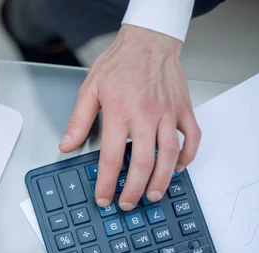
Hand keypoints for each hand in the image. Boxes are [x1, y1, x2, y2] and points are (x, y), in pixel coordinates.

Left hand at [59, 25, 200, 209]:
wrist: (149, 41)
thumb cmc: (119, 64)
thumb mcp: (90, 89)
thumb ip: (78, 121)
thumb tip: (66, 145)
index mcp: (119, 113)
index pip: (111, 158)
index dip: (106, 183)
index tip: (103, 198)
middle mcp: (145, 116)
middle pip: (142, 163)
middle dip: (133, 190)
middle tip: (128, 204)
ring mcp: (168, 113)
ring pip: (169, 155)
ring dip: (161, 180)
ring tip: (152, 195)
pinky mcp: (183, 109)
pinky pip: (191, 138)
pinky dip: (187, 157)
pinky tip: (177, 168)